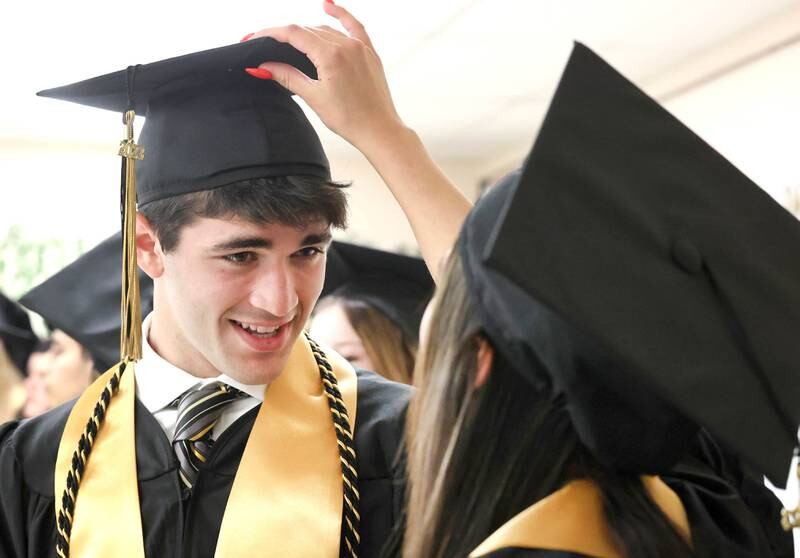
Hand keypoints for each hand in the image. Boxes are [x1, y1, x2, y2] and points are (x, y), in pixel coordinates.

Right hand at [247, 2, 404, 152]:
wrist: (378, 130)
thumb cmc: (350, 119)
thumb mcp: (314, 97)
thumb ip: (288, 77)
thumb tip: (264, 66)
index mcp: (331, 55)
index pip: (294, 34)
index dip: (271, 33)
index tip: (255, 38)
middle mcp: (347, 46)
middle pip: (308, 30)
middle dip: (285, 36)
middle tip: (268, 45)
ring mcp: (360, 47)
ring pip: (327, 30)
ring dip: (307, 33)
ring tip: (291, 42)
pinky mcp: (369, 53)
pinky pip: (353, 26)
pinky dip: (340, 15)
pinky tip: (328, 6)